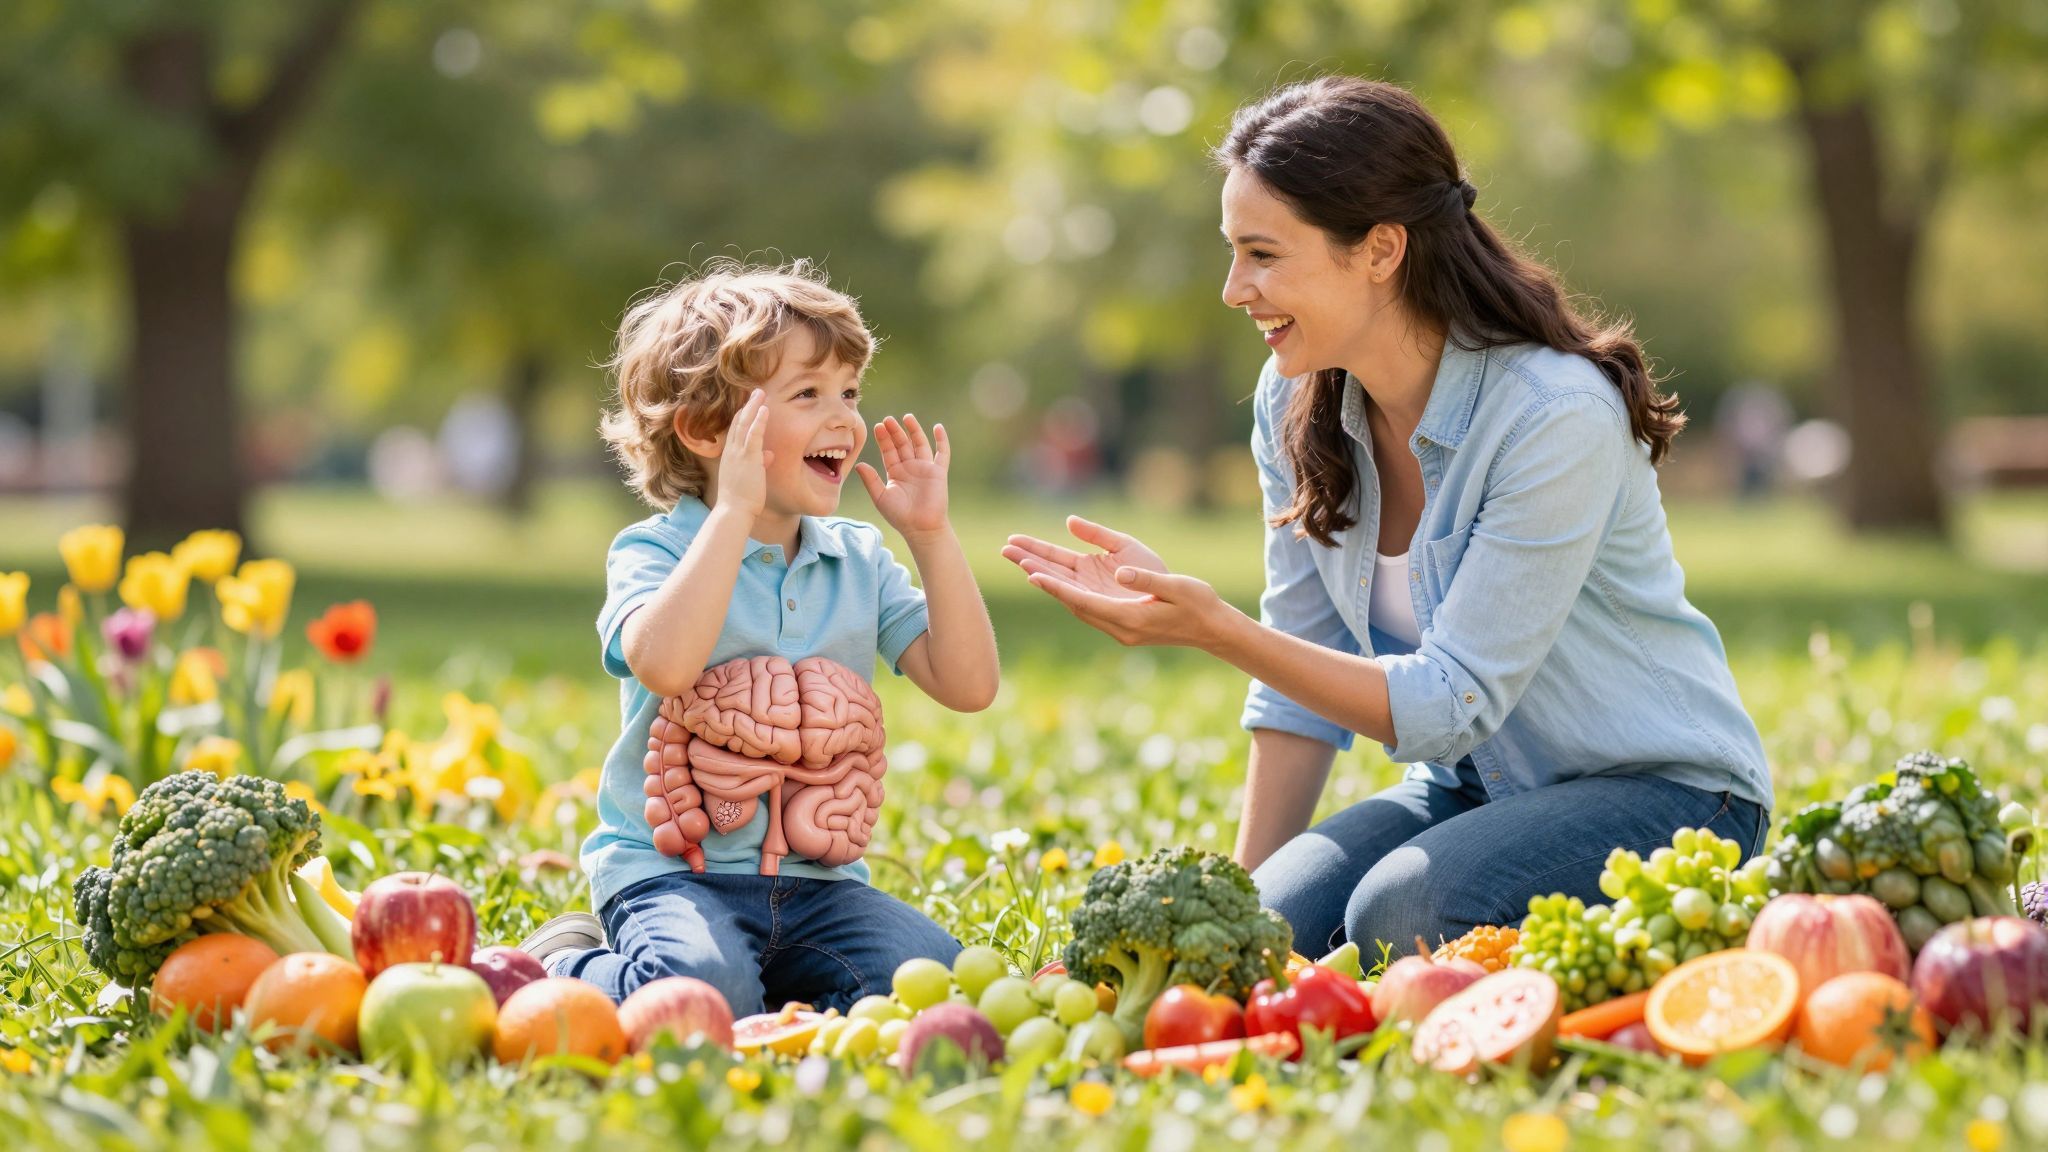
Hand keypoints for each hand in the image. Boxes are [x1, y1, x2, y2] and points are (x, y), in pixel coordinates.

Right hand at [715, 390, 770, 519]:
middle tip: (754, 392)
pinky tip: (764, 409)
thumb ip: (759, 464)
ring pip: (744, 424)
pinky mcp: (748, 458)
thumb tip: (769, 455)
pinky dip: (758, 420)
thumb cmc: (741, 499)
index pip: (735, 431)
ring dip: (752, 406)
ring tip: (759, 392)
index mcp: (730, 456)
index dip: (742, 416)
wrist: (734, 510)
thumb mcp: (750, 478)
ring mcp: (738, 453)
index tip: (748, 404)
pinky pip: (753, 434)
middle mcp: (731, 452)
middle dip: (746, 406)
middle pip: (738, 422)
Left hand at [855, 415, 950, 541]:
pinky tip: (937, 427)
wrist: (920, 527)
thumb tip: (859, 465)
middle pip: (902, 444)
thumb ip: (870, 480)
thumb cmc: (900, 516)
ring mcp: (925, 468)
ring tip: (907, 417)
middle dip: (895, 432)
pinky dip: (941, 440)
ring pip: (920, 444)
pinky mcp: (938, 472)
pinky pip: (942, 453)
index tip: (878, 426)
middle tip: (888, 419)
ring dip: (914, 430)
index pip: (888, 451)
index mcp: (895, 472)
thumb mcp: (881, 497)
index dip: (883, 439)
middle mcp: (910, 468)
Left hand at [1002, 517, 1230, 648]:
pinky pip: (1083, 599)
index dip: (1054, 585)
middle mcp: (1115, 623)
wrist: (1211, 627)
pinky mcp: (1117, 617)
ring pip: (1071, 597)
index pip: (1082, 599)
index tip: (1029, 572)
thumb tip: (1118, 571)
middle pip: (1068, 596)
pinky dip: (1062, 584)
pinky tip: (1046, 570)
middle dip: (1037, 572)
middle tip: (1007, 552)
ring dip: (1045, 576)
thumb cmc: (1197, 603)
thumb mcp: (1175, 586)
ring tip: (1017, 555)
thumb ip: (1145, 579)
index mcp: (1127, 617)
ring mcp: (1115, 623)